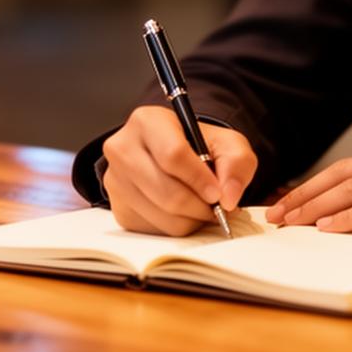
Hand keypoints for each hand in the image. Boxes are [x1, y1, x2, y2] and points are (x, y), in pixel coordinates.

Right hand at [103, 106, 256, 236]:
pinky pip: (153, 229)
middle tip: (216, 207)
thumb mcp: (227, 144)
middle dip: (198, 206)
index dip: (199, 179)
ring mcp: (115, 180)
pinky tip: (183, 212)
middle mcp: (123, 148)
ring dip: (190, 219)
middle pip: (166, 191)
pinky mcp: (119, 208)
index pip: (172, 155)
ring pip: (161, 215)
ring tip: (201, 207)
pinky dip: (176, 226)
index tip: (217, 193)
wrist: (174, 157)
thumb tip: (228, 197)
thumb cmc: (198, 147)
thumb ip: (237, 164)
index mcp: (147, 121)